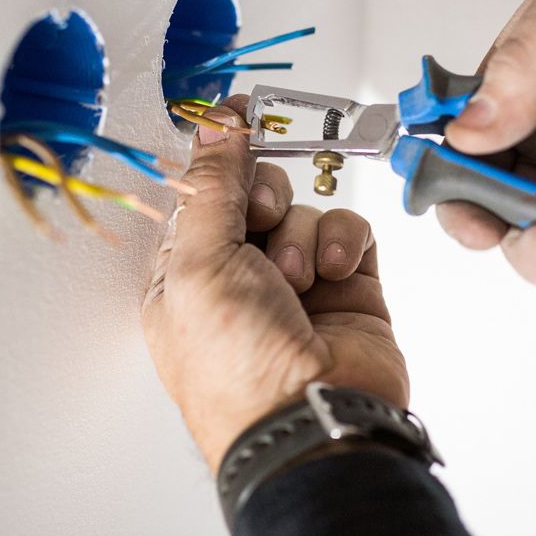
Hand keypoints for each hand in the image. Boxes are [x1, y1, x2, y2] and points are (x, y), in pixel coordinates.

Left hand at [143, 96, 407, 470]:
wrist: (312, 422)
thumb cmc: (236, 364)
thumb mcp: (201, 261)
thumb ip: (213, 182)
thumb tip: (215, 119)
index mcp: (185, 273)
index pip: (200, 193)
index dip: (218, 155)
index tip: (237, 113)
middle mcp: (239, 275)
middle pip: (255, 192)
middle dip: (263, 198)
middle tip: (261, 219)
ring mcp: (298, 282)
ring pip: (305, 209)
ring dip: (303, 234)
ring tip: (299, 278)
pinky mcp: (349, 288)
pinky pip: (349, 229)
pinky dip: (344, 242)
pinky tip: (335, 274)